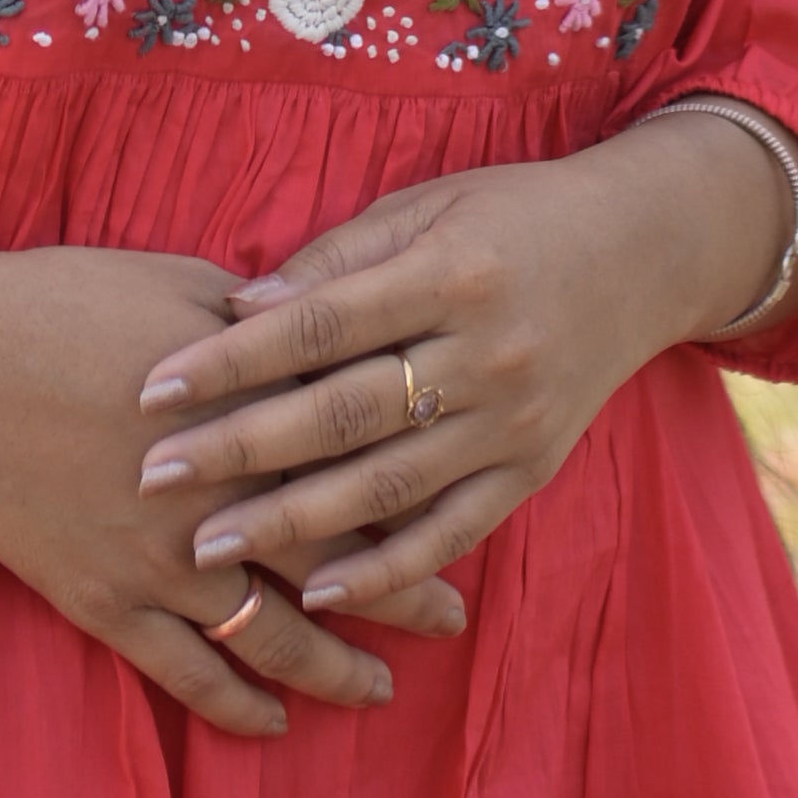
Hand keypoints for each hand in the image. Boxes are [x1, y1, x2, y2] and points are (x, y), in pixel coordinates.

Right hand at [0, 243, 470, 742]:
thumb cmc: (64, 303)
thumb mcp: (182, 287)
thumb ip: (263, 330)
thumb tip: (325, 335)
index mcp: (249, 415)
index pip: (357, 468)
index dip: (416, 498)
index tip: (465, 513)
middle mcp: (220, 500)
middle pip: (334, 560)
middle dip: (403, 594)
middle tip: (453, 620)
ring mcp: (162, 563)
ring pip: (271, 636)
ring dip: (332, 668)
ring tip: (379, 689)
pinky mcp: (106, 603)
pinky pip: (186, 674)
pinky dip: (236, 703)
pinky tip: (274, 721)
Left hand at [132, 124, 791, 617]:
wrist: (643, 251)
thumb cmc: (511, 215)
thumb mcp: (427, 206)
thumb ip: (337, 259)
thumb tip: (241, 307)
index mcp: (449, 273)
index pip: (318, 326)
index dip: (232, 360)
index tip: (154, 388)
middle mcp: (484, 353)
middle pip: (341, 413)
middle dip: (239, 449)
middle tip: (154, 478)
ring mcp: (512, 423)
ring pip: (385, 486)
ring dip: (290, 522)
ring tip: (208, 547)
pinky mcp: (531, 471)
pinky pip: (450, 533)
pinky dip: (385, 569)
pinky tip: (319, 592)